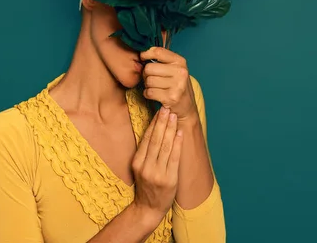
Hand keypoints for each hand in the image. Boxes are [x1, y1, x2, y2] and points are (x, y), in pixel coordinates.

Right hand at [132, 107, 183, 223]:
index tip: (159, 111)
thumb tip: (154, 128)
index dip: (153, 123)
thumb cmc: (146, 185)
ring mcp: (158, 174)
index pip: (146, 138)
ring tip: (173, 116)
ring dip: (170, 129)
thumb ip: (145, 151)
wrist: (148, 209)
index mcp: (137, 162)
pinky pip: (174, 158)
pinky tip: (179, 133)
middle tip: (166, 108)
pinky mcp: (169, 180)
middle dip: (162, 122)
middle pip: (155, 140)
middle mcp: (146, 167)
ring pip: (165, 147)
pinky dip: (177, 144)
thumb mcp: (140, 167)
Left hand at [139, 46, 198, 123]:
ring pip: (148, 80)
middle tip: (151, 78)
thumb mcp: (174, 68)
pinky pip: (149, 92)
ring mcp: (177, 85)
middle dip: (146, 74)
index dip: (146, 54)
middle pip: (149, 68)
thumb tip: (141, 54)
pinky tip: (153, 94)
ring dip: (147, 85)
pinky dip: (147, 94)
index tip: (143, 58)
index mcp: (180, 61)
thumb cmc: (176, 85)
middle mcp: (180, 72)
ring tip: (154, 87)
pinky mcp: (171, 98)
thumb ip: (161, 60)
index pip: (157, 52)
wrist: (186, 107)